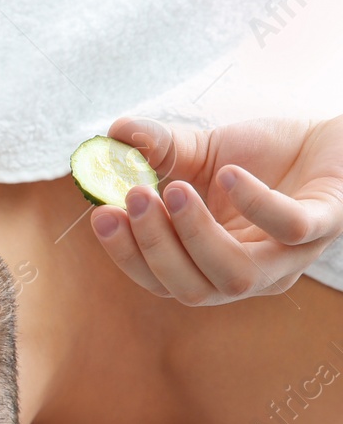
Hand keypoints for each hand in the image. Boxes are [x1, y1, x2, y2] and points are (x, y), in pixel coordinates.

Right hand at [91, 116, 342, 304]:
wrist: (325, 138)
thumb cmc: (259, 157)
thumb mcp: (197, 152)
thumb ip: (154, 149)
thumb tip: (113, 133)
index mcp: (212, 266)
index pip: (163, 282)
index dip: (129, 256)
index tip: (102, 215)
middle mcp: (250, 274)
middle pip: (194, 290)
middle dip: (156, 247)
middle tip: (134, 197)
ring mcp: (291, 256)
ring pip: (236, 277)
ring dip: (195, 236)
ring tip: (173, 189)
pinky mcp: (329, 222)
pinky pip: (291, 229)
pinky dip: (256, 205)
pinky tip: (230, 173)